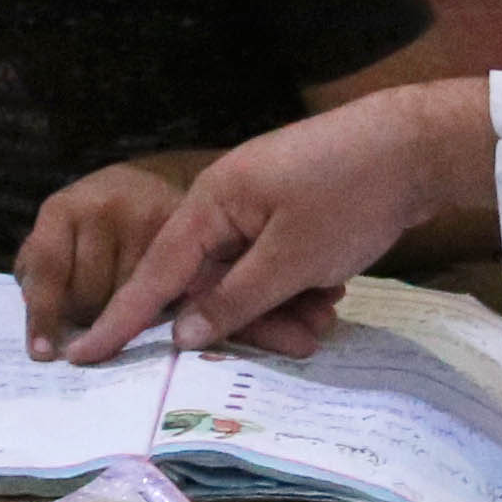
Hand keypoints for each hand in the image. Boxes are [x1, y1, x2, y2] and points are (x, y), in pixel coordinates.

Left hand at [15, 159, 201, 358]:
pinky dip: (157, 305)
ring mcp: (149, 218)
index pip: (48, 267)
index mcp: (63, 208)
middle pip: (89, 295)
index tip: (43, 354)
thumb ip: (39, 276)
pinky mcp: (185, 236)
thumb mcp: (56, 235)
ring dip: (122, 316)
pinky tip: (154, 296)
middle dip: (85, 318)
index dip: (43, 314)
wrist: (151, 182)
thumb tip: (44, 338)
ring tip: (125, 299)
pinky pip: (166, 291)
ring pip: (128, 301)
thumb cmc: (94, 220)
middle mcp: (105, 207)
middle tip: (92, 315)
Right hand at [66, 80, 487, 364]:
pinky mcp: (293, 216)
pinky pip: (279, 267)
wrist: (418, 146)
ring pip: (252, 281)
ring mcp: (261, 208)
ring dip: (286, 306)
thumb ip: (233, 301)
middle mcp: (227, 205)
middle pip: (212, 284)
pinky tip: (335, 289)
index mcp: (211, 204)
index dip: (122, 319)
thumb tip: (182, 335)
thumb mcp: (291, 260)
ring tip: (327, 313)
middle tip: (300, 339)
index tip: (83, 355)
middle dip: (253, 319)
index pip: (155, 273)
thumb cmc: (349, 193)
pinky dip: (303, 286)